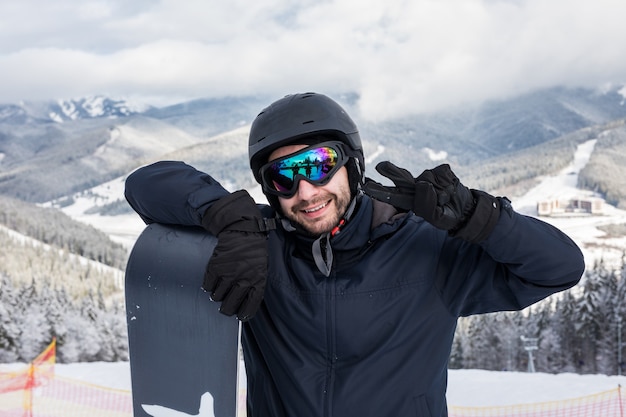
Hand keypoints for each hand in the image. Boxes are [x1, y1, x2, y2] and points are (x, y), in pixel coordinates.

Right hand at [202, 190, 269, 320]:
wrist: (243, 230)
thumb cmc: (254, 250)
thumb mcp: (261, 269)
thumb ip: (254, 285)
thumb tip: (244, 304)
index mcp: (257, 281)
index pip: (249, 307)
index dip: (243, 315)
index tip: (239, 316)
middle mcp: (242, 280)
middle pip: (229, 306)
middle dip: (226, 309)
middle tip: (225, 306)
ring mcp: (228, 274)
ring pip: (216, 297)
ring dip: (217, 295)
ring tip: (221, 287)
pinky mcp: (215, 267)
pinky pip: (207, 286)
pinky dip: (209, 286)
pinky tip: (214, 280)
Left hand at [363, 162, 499, 241]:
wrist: (467, 208)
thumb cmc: (448, 215)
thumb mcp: (437, 218)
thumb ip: (427, 205)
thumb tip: (423, 183)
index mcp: (411, 201)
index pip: (393, 196)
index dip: (380, 192)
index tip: (366, 188)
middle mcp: (417, 187)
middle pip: (401, 177)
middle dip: (391, 172)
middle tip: (380, 166)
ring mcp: (428, 177)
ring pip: (427, 178)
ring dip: (438, 188)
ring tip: (446, 196)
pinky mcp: (441, 171)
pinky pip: (442, 174)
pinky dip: (448, 182)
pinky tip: (451, 187)